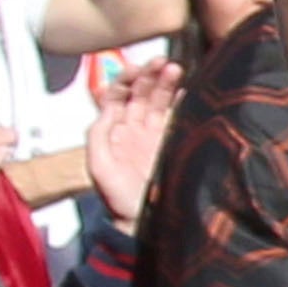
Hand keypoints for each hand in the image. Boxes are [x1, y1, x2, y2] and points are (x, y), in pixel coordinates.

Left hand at [81, 48, 179, 222]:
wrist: (144, 223)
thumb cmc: (118, 199)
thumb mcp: (99, 167)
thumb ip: (98, 135)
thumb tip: (107, 105)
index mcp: (113, 130)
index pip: (117, 94)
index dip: (126, 78)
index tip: (138, 69)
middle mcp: (134, 129)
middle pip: (141, 92)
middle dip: (150, 75)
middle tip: (163, 63)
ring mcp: (155, 135)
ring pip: (160, 100)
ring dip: (167, 83)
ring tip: (177, 69)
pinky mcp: (174, 143)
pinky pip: (178, 116)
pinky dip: (183, 101)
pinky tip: (189, 90)